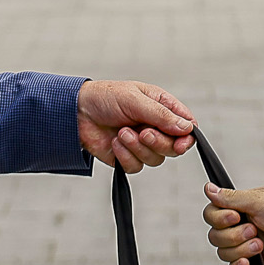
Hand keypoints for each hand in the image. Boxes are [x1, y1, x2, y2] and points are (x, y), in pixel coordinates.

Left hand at [78, 79, 193, 171]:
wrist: (76, 112)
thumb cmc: (105, 97)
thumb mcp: (135, 100)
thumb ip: (162, 115)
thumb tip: (187, 128)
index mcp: (162, 108)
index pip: (186, 126)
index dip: (186, 137)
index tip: (180, 143)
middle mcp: (155, 127)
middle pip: (173, 147)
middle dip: (158, 142)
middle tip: (143, 132)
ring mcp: (142, 144)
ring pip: (155, 159)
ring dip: (138, 148)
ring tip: (122, 133)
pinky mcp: (127, 157)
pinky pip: (136, 167)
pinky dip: (125, 156)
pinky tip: (115, 143)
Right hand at [203, 183, 263, 264]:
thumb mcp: (259, 201)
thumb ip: (231, 197)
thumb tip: (208, 188)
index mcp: (240, 204)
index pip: (211, 213)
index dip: (219, 218)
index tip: (236, 217)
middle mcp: (240, 222)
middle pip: (214, 235)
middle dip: (234, 236)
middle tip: (255, 230)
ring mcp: (245, 241)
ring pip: (223, 252)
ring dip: (241, 249)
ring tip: (260, 244)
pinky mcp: (253, 258)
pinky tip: (250, 260)